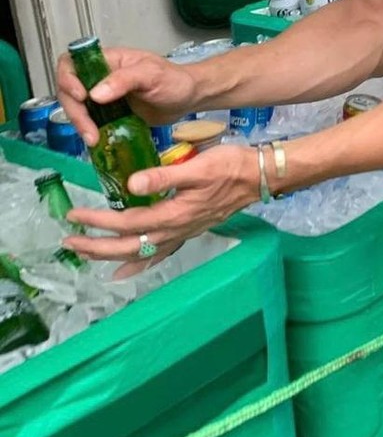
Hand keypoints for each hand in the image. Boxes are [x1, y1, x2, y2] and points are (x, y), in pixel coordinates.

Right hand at [56, 45, 198, 146]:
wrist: (189, 98)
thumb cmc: (174, 79)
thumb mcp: (152, 75)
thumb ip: (125, 80)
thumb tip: (95, 94)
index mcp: (108, 61)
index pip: (73, 64)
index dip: (69, 79)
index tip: (81, 96)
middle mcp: (101, 77)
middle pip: (70, 90)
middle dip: (75, 111)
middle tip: (89, 131)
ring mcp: (104, 97)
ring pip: (78, 108)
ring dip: (81, 124)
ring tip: (94, 140)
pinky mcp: (109, 115)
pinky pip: (91, 122)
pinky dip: (90, 131)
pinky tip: (98, 143)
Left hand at [63, 142, 258, 278]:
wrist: (259, 177)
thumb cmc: (229, 166)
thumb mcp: (197, 166)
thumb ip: (163, 176)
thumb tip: (131, 184)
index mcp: (172, 214)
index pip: (126, 222)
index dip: (98, 221)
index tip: (74, 215)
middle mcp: (174, 230)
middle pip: (127, 246)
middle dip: (95, 246)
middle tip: (69, 242)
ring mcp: (182, 234)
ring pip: (140, 253)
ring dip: (110, 254)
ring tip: (86, 254)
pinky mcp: (189, 231)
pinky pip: (159, 254)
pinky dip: (139, 265)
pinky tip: (125, 271)